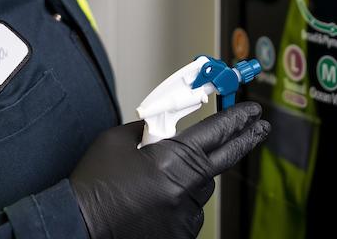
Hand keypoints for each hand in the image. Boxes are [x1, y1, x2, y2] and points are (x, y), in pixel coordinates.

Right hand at [69, 101, 269, 238]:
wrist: (78, 223)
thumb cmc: (95, 182)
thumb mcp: (119, 140)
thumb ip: (149, 129)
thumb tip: (165, 126)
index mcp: (172, 159)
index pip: (216, 132)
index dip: (238, 119)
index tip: (252, 111)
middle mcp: (185, 189)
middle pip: (221, 161)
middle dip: (242, 141)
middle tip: (259, 129)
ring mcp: (184, 216)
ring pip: (201, 189)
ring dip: (192, 180)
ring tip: (158, 181)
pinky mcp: (180, 235)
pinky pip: (189, 212)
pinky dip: (179, 203)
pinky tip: (155, 202)